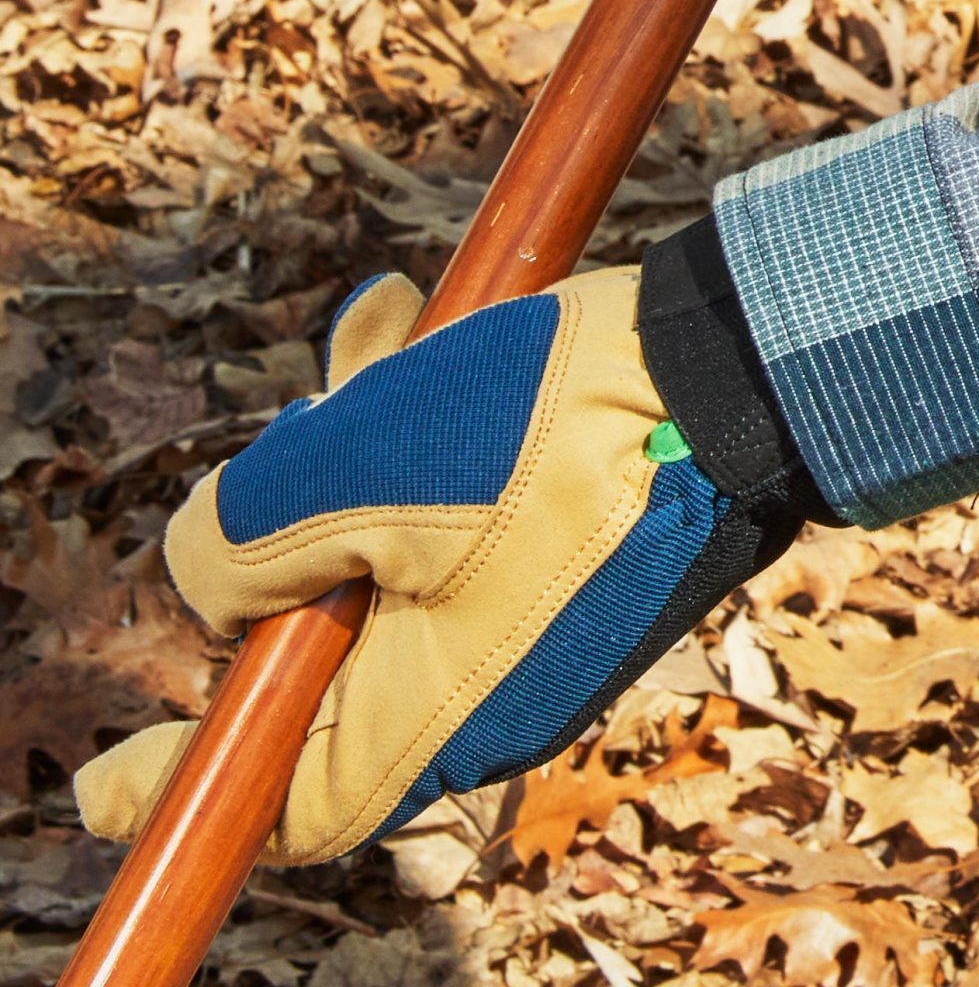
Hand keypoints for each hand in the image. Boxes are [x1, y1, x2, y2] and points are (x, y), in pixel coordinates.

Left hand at [75, 264, 810, 864]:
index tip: (100, 781)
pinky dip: (444, 444)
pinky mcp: (590, 559)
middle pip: (332, 635)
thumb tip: (218, 585)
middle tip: (310, 410)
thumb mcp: (345, 468)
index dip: (176, 780)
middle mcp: (488, 693)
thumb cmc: (543, 429)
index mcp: (426, 714)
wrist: (734, 375)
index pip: (275, 794)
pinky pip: (476, 520)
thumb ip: (235, 542)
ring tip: (393, 329)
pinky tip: (451, 344)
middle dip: (296, 523)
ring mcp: (547, 626)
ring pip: (402, 551)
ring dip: (373, 447)